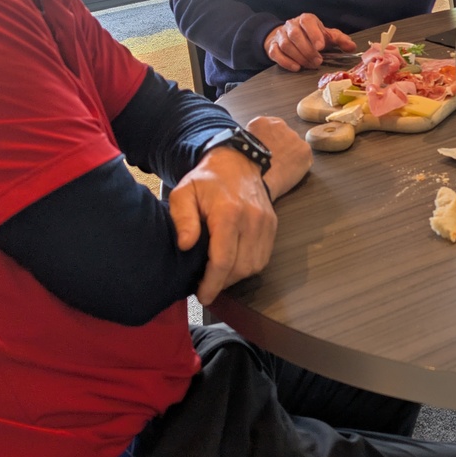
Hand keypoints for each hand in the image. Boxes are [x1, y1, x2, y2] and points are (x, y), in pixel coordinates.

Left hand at [170, 114, 302, 303]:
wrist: (238, 162)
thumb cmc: (207, 180)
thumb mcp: (183, 193)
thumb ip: (182, 219)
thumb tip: (185, 245)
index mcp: (229, 213)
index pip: (223, 260)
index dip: (212, 283)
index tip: (202, 295)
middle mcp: (252, 220)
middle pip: (240, 267)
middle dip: (222, 282)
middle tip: (206, 285)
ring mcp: (266, 223)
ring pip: (254, 266)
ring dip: (236, 277)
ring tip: (219, 275)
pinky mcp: (273, 226)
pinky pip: (263, 258)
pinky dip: (248, 267)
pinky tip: (233, 264)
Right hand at [264, 12, 355, 71]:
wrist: (289, 36)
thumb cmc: (311, 36)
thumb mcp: (326, 35)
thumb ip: (339, 40)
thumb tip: (352, 47)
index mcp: (306, 19)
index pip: (307, 22)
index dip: (314, 34)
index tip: (321, 46)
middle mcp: (291, 25)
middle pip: (295, 35)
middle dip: (308, 50)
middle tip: (318, 61)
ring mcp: (280, 36)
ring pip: (286, 45)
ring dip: (300, 57)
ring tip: (311, 65)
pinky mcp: (273, 46)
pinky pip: (276, 54)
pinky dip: (286, 62)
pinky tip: (297, 67)